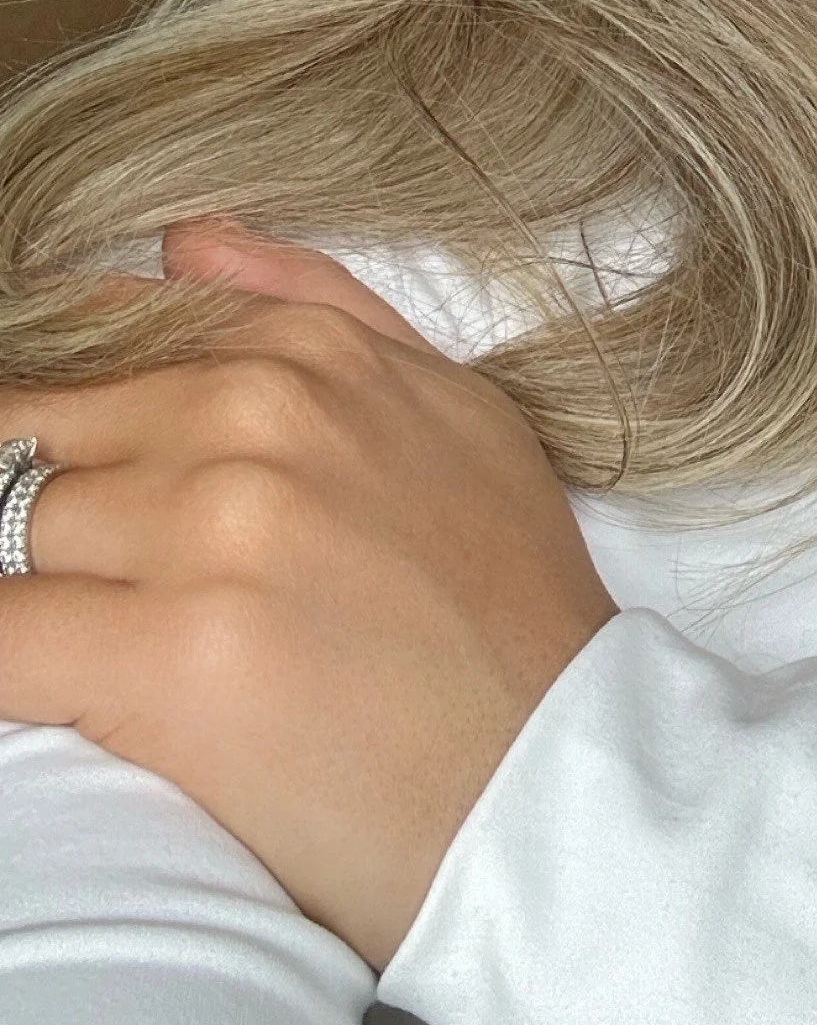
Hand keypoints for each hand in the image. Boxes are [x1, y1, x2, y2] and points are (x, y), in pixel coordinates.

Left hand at [0, 219, 617, 968]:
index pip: (100, 346)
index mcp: (311, 348)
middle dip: (61, 520)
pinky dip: (10, 661)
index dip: (84, 442)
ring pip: (14, 536)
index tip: (113, 507)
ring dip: (54, 598)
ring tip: (141, 655)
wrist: (554, 781)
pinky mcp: (168, 653)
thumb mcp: (450, 408)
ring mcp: (212, 526)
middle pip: (42, 440)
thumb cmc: (505, 608)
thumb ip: (314, 304)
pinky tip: (67, 684)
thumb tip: (180, 243)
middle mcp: (257, 412)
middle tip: (135, 592)